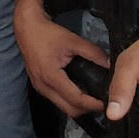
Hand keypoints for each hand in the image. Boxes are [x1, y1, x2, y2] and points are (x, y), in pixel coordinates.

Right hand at [14, 1, 111, 117]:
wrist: (26, 27)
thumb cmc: (47, 33)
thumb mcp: (73, 40)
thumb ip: (93, 53)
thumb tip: (112, 65)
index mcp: (51, 76)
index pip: (76, 99)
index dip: (93, 104)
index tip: (108, 103)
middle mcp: (43, 86)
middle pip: (69, 110)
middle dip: (87, 109)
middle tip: (103, 101)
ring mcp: (39, 87)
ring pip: (63, 107)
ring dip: (78, 106)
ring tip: (93, 97)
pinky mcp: (39, 85)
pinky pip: (57, 100)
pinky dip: (69, 100)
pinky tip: (80, 91)